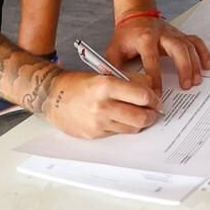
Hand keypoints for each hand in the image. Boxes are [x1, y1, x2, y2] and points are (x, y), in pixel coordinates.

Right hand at [44, 70, 159, 138]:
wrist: (53, 97)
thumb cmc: (79, 83)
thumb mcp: (105, 74)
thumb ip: (129, 80)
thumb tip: (151, 88)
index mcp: (107, 86)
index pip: (142, 96)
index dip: (154, 98)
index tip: (156, 99)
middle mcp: (103, 105)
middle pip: (140, 117)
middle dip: (152, 115)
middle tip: (154, 111)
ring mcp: (98, 122)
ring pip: (132, 128)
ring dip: (140, 123)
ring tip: (141, 116)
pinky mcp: (94, 134)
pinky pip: (118, 133)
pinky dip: (124, 127)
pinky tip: (122, 119)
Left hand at [106, 16, 209, 91]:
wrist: (136, 16)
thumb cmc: (126, 35)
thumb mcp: (114, 50)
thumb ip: (112, 68)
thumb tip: (112, 87)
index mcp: (144, 39)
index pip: (151, 60)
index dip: (155, 78)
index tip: (157, 94)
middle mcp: (162, 34)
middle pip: (177, 49)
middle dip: (184, 68)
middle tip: (186, 86)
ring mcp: (173, 34)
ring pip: (188, 46)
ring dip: (194, 63)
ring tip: (196, 81)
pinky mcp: (180, 35)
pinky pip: (195, 42)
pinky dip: (203, 53)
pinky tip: (207, 65)